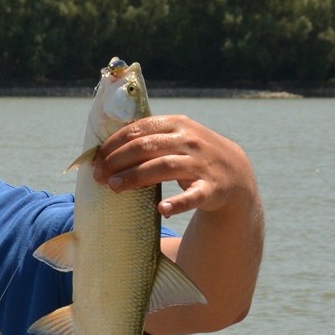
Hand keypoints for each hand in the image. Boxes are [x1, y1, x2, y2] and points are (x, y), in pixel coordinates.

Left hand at [94, 114, 263, 334]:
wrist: (237, 173)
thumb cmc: (192, 155)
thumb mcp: (175, 138)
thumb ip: (147, 139)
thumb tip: (103, 151)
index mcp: (176, 124)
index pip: (138, 129)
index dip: (114, 144)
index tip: (97, 159)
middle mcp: (189, 141)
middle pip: (146, 147)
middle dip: (118, 161)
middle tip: (99, 176)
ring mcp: (202, 164)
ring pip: (164, 167)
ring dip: (136, 177)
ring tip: (114, 187)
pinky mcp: (213, 189)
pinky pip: (194, 196)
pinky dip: (178, 203)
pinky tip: (162, 209)